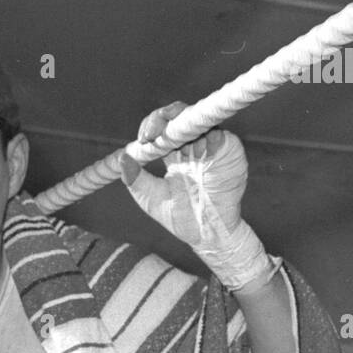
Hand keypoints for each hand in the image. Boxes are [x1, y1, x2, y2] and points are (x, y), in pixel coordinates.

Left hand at [120, 102, 275, 291]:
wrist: (207, 236)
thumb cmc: (180, 219)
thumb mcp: (151, 199)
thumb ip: (136, 179)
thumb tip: (122, 158)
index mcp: (175, 153)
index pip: (163, 127)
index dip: (152, 125)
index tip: (143, 138)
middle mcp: (194, 146)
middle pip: (181, 117)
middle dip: (166, 117)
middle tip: (155, 130)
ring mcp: (212, 148)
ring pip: (200, 121)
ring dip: (186, 126)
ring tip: (175, 139)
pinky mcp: (230, 153)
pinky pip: (223, 137)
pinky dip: (212, 138)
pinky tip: (202, 147)